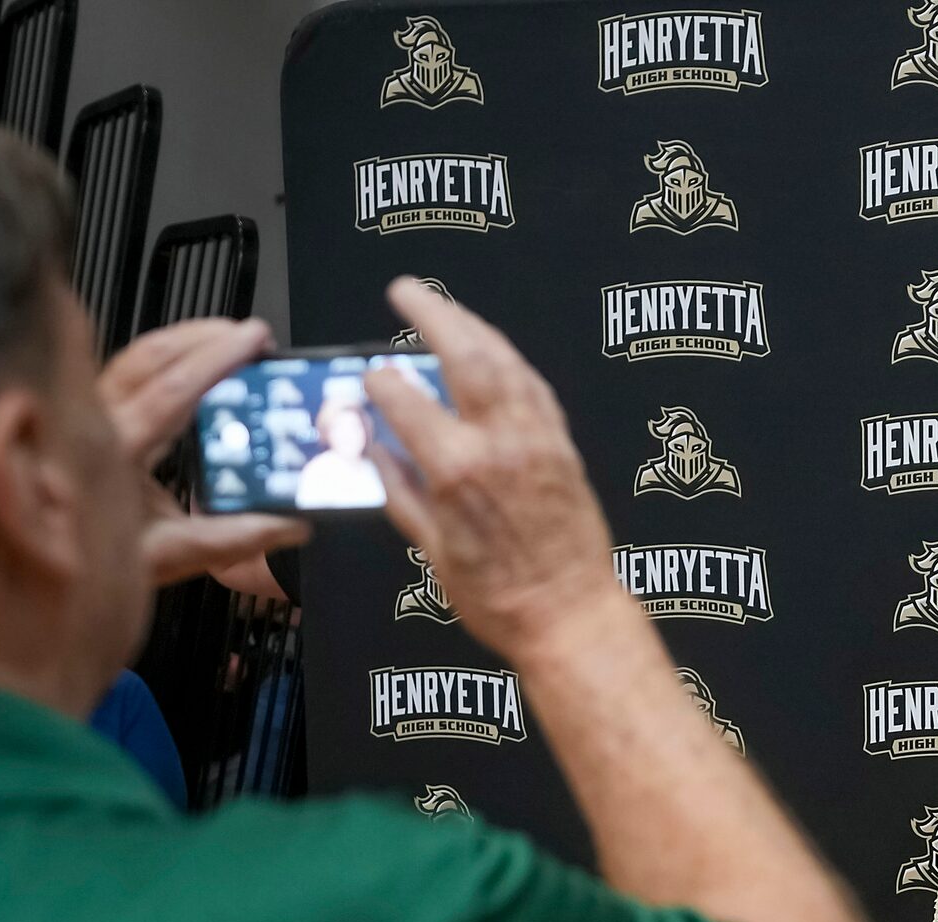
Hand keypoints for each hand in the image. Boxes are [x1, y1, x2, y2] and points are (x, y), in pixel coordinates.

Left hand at [97, 318, 308, 587]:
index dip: (215, 361)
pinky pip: (130, 368)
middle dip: (205, 337)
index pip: (168, 392)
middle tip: (253, 335)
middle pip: (149, 357)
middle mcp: (92, 422)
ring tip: (231, 338)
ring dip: (186, 340)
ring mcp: (88, 412)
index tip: (252, 342)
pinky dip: (168, 355)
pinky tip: (195, 359)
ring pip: (136, 356)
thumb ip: (231, 539)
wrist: (60, 567)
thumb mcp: (171, 555)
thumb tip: (289, 524)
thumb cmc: (101, 559)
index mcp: (111, 452)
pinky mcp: (91, 411)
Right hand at [364, 279, 619, 657]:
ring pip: (505, 360)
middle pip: (464, 353)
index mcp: (457, 468)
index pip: (405, 398)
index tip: (367, 378)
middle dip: (431, 313)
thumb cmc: (499, 599)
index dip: (380, 383)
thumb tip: (371, 449)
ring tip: (445, 308)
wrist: (570, 616)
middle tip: (405, 289)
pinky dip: (509, 360)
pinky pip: (534, 386)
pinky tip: (493, 351)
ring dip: (473, 326)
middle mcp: (501, 441)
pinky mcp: (564, 445)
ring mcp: (538, 438)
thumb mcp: (432, 551)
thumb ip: (399, 491)